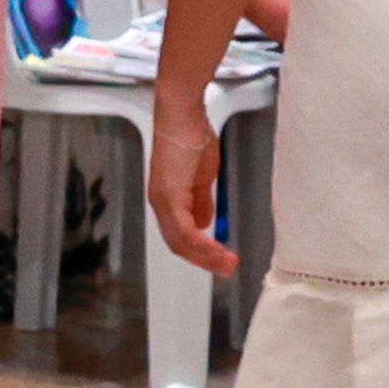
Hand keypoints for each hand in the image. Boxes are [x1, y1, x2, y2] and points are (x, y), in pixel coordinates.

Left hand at [149, 91, 239, 280]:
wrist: (183, 117)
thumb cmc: (191, 137)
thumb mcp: (201, 176)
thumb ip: (201, 200)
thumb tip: (206, 222)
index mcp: (167, 200)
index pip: (179, 235)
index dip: (199, 251)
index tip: (219, 260)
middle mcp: (160, 204)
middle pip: (179, 244)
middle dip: (204, 261)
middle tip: (226, 270)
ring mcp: (162, 201)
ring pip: (182, 242)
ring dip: (207, 257)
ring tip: (228, 265)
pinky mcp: (169, 196)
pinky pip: (186, 230)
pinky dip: (203, 244)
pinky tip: (218, 250)